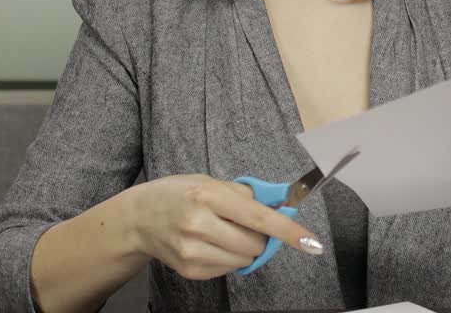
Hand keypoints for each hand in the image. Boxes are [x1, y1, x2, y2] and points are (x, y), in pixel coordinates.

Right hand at [126, 174, 322, 279]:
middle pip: (255, 241)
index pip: (258, 217)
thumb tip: (282, 205)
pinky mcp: (190, 270)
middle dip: (261, 235)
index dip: (288, 230)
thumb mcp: (210, 181)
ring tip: (226, 232)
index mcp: (208, 195)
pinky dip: (230, 257)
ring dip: (247, 247)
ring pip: (245, 258)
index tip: (311, 242)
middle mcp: (199, 224)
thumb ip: (246, 194)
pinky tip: (213, 243)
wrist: (139, 218)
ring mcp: (192, 250)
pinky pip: (229, 268)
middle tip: (246, 223)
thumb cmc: (179, 193)